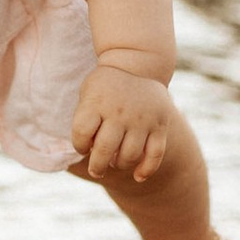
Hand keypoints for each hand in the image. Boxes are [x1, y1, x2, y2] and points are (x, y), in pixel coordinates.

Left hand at [66, 67, 174, 183]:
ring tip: (115, 162)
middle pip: (104, 149)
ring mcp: (141, 119)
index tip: (82, 146)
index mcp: (97, 102)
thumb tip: (86, 151)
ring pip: (129, 156)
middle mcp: (119, 111)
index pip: (81, 133)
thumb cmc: (106, 86)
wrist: (138, 63)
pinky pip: (155, 154)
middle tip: (96, 170)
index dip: (78, 145)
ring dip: (119, 165)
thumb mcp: (88, 92)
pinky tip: (138, 176)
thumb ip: (84, 118)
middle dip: (97, 166)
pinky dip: (146, 169)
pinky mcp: (160, 124)